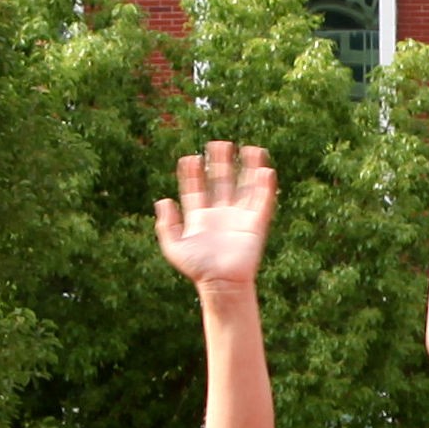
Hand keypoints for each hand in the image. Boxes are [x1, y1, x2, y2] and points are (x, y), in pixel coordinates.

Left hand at [157, 140, 278, 289]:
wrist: (222, 284)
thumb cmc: (197, 269)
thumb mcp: (173, 247)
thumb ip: (166, 225)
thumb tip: (163, 200)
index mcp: (200, 217)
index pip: (196, 188)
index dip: (192, 174)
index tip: (190, 158)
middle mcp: (220, 214)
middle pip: (221, 182)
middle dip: (220, 163)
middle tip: (218, 144)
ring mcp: (239, 217)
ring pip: (244, 186)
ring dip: (247, 168)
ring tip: (249, 149)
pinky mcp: (255, 224)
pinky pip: (262, 201)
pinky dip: (265, 186)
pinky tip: (265, 170)